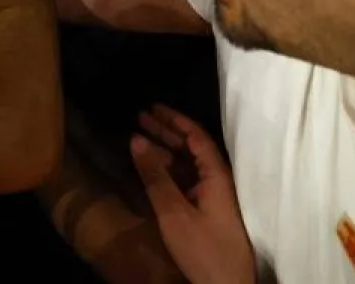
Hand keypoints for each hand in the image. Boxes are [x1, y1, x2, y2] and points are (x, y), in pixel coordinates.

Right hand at [131, 105, 254, 283]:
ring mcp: (214, 198)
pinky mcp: (208, 213)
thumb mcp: (174, 212)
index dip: (175, 119)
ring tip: (140, 140)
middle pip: (192, 148)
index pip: (196, 136)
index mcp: (216, 175)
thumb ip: (155, 176)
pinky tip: (152, 171)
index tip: (152, 106)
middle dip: (167, 131)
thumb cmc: (204, 248)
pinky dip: (169, 172)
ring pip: (188, 165)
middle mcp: (218, 181)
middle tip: (140, 117)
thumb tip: (136, 140)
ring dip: (165, 151)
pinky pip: (187, 182)